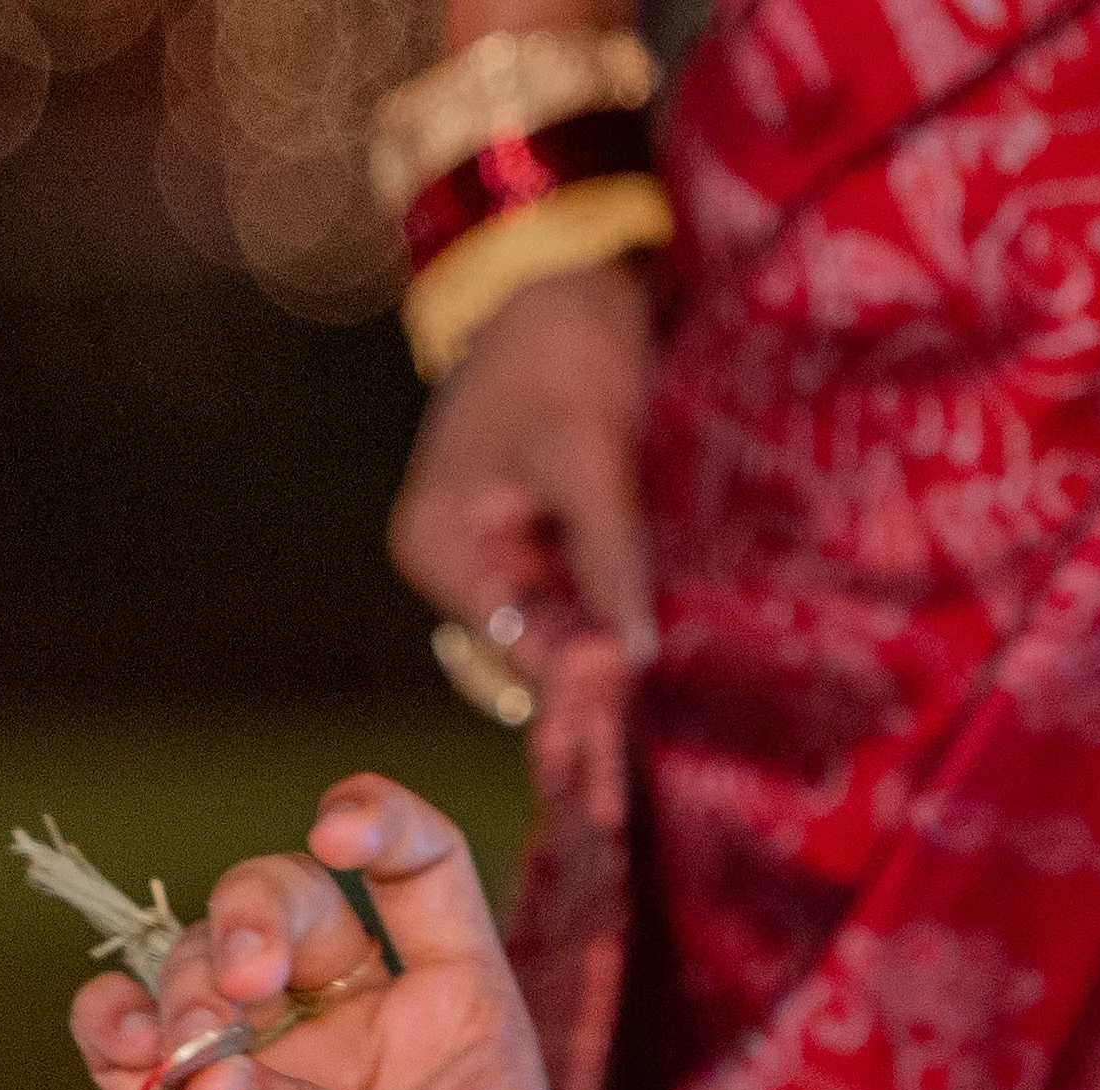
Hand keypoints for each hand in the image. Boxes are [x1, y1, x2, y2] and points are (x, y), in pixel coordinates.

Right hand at [66, 783, 627, 1089]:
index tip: (340, 830)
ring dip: (188, 981)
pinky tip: (128, 1054)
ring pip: (201, 968)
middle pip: (290, 901)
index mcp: (455, 1011)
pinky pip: (131, 1053)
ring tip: (199, 1052)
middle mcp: (357, 1027)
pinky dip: (113, 1032)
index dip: (378, 822)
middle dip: (258, 913)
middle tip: (254, 984)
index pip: (419, 866)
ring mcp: (266, 1082)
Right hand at [388, 264, 654, 839]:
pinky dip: (620, 626)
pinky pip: (586, 594)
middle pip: (536, 653)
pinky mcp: (546, 528)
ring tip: (642, 771)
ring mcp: (501, 548)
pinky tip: (656, 679)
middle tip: (622, 815)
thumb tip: (635, 654)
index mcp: (443, 548)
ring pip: (566, 630)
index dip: (577, 707)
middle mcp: (461, 562)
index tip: (614, 780)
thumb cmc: (564, 343)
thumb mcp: (590, 450)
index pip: (518, 647)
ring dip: (612, 674)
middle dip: (588, 714)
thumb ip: (610, 555)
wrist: (562, 263)